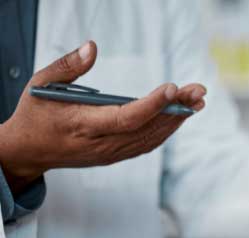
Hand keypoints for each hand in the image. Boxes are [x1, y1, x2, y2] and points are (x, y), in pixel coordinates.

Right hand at [0, 41, 206, 192]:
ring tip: (198, 100)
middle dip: (176, 109)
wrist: (28, 151)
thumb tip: (92, 47)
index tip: (173, 88)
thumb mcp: (41, 84)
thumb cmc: (35, 113)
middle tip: (198, 91)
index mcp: (82, 125)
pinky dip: (166, 130)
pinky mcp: (115, 156)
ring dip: (177, 119)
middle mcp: (100, 144)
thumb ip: (67, 66)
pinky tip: (181, 115)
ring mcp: (109, 153)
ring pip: (151, 138)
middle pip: (146, 128)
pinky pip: (146, 144)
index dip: (152, 105)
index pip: (125, 118)